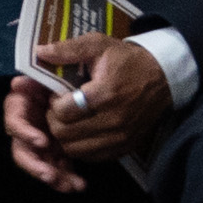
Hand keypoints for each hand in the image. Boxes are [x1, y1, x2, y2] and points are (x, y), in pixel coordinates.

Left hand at [7, 35, 166, 183]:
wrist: (163, 78)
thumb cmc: (127, 60)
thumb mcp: (99, 45)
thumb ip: (68, 49)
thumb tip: (38, 52)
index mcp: (105, 94)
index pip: (63, 111)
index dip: (53, 103)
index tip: (57, 95)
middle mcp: (113, 121)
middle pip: (65, 134)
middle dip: (54, 120)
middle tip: (60, 109)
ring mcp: (120, 138)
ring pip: (75, 150)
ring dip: (65, 137)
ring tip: (69, 120)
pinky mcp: (125, 148)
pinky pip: (92, 157)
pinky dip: (81, 147)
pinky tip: (82, 131)